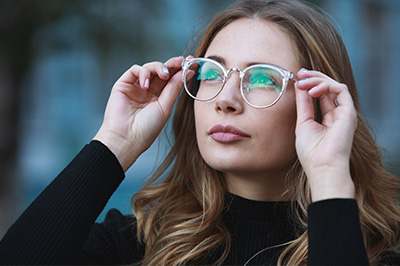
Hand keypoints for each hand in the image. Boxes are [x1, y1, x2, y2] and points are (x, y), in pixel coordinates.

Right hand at [93, 56, 185, 170]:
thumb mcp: (165, 107)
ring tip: (163, 75)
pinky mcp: (123, 85)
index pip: (171, 81)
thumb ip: (174, 88)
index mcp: (158, 100)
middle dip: (172, 65)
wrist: (126, 138)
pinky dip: (143, 73)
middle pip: (161, 72)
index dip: (180, 71)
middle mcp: (147, 92)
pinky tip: (146, 85)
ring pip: (149, 68)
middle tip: (182, 60)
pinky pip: (135, 70)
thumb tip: (187, 72)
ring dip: (158, 67)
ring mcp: (135, 88)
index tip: (192, 63)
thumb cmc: (146, 129)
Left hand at [295, 69, 356, 201]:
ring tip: (303, 81)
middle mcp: (337, 114)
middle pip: (328, 88)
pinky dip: (326, 85)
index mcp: (327, 118)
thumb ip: (304, 104)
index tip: (297, 77)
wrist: (322, 167)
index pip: (320, 95)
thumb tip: (300, 86)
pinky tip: (313, 90)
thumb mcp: (303, 123)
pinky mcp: (349, 112)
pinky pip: (340, 90)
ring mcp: (344, 113)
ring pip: (334, 85)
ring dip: (318, 79)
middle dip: (313, 77)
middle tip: (300, 73)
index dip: (310, 84)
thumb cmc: (311, 152)